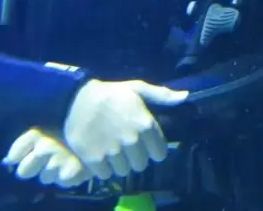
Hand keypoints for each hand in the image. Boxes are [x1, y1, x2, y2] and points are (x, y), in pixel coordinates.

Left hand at [3, 128, 90, 187]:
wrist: (107, 120)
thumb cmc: (78, 120)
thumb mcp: (56, 121)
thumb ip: (32, 139)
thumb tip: (9, 160)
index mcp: (38, 132)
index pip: (15, 154)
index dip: (18, 157)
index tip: (24, 156)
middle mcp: (44, 148)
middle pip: (24, 172)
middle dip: (34, 168)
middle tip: (48, 159)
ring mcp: (56, 162)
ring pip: (45, 178)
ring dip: (53, 172)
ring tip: (68, 158)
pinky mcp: (70, 174)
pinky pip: (62, 182)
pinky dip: (69, 176)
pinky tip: (77, 163)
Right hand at [63, 79, 187, 180]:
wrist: (76, 99)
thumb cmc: (111, 93)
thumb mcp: (138, 88)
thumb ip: (162, 95)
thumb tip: (185, 97)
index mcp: (145, 123)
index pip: (160, 153)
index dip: (153, 150)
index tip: (145, 144)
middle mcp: (131, 139)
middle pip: (142, 164)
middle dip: (136, 157)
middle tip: (127, 147)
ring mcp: (113, 151)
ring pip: (124, 171)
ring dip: (120, 164)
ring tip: (113, 150)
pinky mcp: (94, 159)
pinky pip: (105, 175)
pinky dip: (103, 168)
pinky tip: (101, 155)